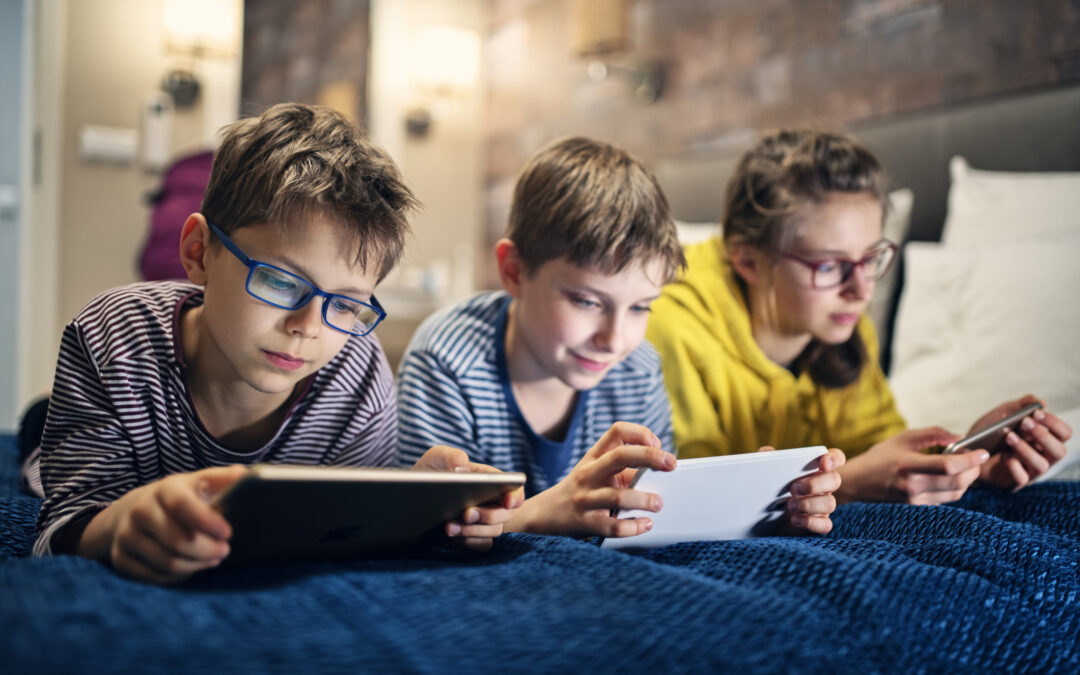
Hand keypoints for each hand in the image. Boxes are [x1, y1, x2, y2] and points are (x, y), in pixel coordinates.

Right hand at [79, 465, 246, 583]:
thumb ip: (224, 479)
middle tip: (225, 550)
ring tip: (213, 558)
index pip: (182, 504)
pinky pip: (155, 576)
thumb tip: (247, 475)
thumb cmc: (180, 497)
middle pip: (178, 541)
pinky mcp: (120, 558)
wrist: (134, 510)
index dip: (207, 522)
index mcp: (165, 489)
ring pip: (168, 562)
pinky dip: (179, 575)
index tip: (228, 533)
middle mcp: (140, 511)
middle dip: (208, 550)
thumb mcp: (200, 482)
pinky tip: (191, 566)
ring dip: (197, 565)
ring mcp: (126, 536)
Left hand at [412, 446, 524, 550]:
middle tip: (466, 513)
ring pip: (493, 531)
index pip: (515, 489)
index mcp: (491, 480)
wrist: (413, 494)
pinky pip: (482, 545)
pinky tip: (450, 537)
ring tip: (448, 527)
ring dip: (473, 531)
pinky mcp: (474, 537)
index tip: (509, 502)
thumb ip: (452, 456)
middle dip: (489, 515)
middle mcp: (492, 501)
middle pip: (506, 513)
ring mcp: (484, 521)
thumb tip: (462, 468)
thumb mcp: (438, 456)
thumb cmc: (431, 471)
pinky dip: (469, 542)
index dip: (516, 496)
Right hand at [507, 422, 675, 537]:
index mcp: (594, 456)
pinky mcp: (585, 523)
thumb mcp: (597, 471)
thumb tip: (662, 471)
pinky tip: (645, 524)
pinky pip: (613, 526)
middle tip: (671, 464)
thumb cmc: (582, 489)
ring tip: (658, 503)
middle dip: (650, 457)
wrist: (545, 514)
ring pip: (618, 496)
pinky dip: (634, 527)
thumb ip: (625, 469)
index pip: (617, 431)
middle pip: (620, 456)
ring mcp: (585, 498)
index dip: (641, 433)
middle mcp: (589, 473)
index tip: (657, 444)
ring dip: (644, 499)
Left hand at [758, 446, 844, 534]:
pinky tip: (794, 519)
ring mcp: (823, 505)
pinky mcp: (819, 523)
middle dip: (814, 484)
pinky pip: (825, 525)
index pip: (835, 458)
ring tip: (788, 505)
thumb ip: (768, 459)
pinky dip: (810, 522)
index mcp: (815, 468)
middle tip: (793, 488)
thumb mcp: (768, 471)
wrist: (767, 515)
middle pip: (834, 480)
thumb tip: (766, 451)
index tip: (823, 462)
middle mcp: (824, 485)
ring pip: (830, 503)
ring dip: (808, 504)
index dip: (833, 458)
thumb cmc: (773, 487)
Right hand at [836, 428, 988, 504]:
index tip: (982, 452)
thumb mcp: (903, 438)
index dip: (970, 459)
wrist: (858, 483)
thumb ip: (933, 434)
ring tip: (964, 467)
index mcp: (908, 465)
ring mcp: (916, 500)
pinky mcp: (918, 508)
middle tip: (977, 458)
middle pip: (958, 482)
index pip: (948, 465)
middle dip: (974, 470)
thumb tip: (960, 438)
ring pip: (956, 493)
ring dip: (967, 480)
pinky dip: (955, 488)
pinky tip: (950, 478)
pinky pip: (946, 500)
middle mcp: (913, 486)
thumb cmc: (880, 457)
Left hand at [973, 394, 1072, 489]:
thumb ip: (1019, 406)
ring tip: (1009, 436)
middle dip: (1043, 436)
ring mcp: (1030, 471)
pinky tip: (1004, 455)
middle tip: (1024, 423)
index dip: (1054, 423)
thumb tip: (1039, 401)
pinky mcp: (1015, 482)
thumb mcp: (1001, 415)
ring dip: (1026, 448)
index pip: (1063, 433)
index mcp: (1044, 440)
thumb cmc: (990, 434)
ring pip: (1042, 465)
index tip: (1036, 413)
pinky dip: (1014, 465)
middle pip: (1059, 451)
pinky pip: (1022, 478)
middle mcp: (1042, 457)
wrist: (966, 452)